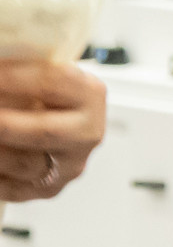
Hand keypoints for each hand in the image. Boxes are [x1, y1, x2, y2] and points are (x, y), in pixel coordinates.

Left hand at [0, 60, 104, 200]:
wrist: (59, 123)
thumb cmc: (45, 95)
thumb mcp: (44, 75)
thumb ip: (26, 67)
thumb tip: (2, 57)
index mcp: (90, 94)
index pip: (51, 82)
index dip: (12, 78)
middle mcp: (88, 131)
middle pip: (43, 131)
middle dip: (5, 124)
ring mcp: (72, 163)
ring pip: (24, 163)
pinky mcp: (51, 188)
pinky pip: (14, 188)